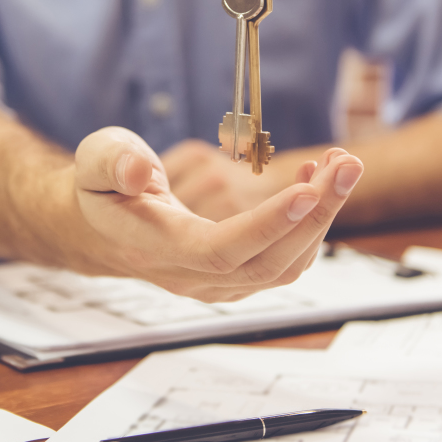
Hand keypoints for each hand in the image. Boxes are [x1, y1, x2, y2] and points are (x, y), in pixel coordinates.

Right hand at [73, 127, 362, 301]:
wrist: (96, 226)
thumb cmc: (99, 188)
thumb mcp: (95, 159)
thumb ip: (113, 162)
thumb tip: (138, 171)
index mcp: (154, 246)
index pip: (218, 249)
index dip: (267, 225)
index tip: (307, 190)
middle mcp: (189, 275)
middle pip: (266, 263)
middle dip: (315, 214)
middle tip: (346, 165)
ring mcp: (214, 282)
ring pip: (284, 267)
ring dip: (321, 218)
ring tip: (340, 166)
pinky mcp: (234, 276)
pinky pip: (283, 262)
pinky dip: (310, 224)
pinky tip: (316, 182)